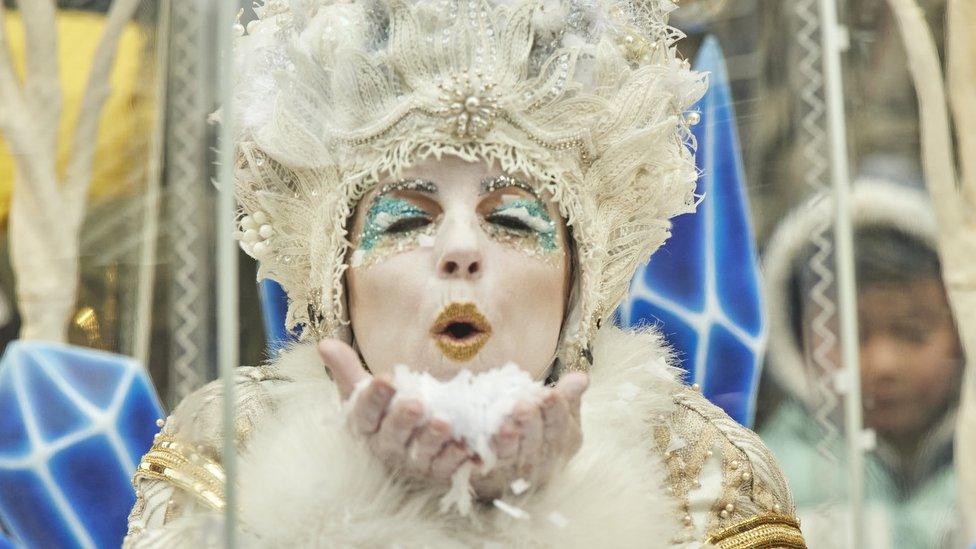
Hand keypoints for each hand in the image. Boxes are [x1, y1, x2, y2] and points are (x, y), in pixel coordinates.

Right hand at [318, 339, 471, 483]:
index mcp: (368, 427)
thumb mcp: (366, 394)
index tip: (385, 378)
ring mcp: (415, 462)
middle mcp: (389, 447)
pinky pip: (453, 466)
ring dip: (434, 438)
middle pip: (394, 434)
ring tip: (445, 422)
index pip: (364, 413)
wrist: (411, 453)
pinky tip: (470, 443)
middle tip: (415, 404)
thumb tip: (323, 344)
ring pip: (424, 451)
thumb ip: (348, 370)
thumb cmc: (385, 416)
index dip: (374, 398)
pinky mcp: (442, 472)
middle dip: (404, 419)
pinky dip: (462, 455)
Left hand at [469, 372, 587, 499]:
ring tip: (503, 426)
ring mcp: (522, 475)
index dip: (555, 411)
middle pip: (541, 444)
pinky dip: (489, 457)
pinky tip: (483, 445)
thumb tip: (582, 378)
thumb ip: (567, 397)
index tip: (547, 394)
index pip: (563, 426)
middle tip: (522, 406)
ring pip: (518, 458)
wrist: (509, 469)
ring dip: (510, 442)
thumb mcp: (557, 414)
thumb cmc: (538, 434)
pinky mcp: (497, 482)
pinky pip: (494, 470)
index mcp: (566, 442)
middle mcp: (548, 462)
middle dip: (532, 424)